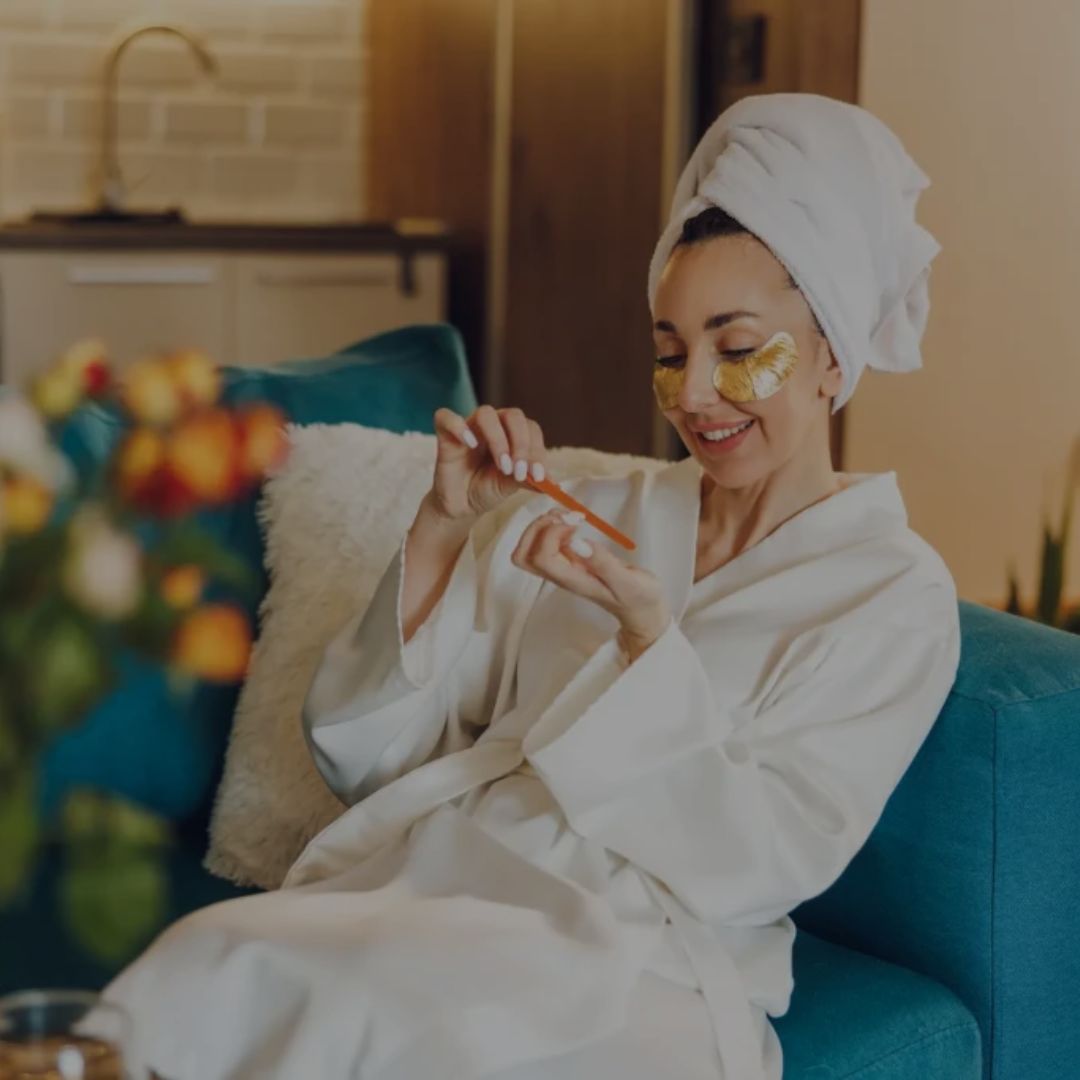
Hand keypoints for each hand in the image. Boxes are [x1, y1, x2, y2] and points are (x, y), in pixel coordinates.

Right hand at [428, 405, 549, 521]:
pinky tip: (470, 444)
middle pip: (513, 415)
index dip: (537, 450)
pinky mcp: (446, 434)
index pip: (531, 429)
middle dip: (522, 444)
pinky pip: (446, 417)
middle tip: (520, 472)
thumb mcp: (511, 486)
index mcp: (513, 433)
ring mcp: (469, 426)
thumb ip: (528, 479)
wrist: (462, 505)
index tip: (539, 476)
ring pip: (486, 413)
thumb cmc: (487, 489)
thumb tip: (552, 483)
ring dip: (498, 439)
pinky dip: (459, 427)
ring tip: (503, 466)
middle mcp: (494, 425)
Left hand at [511, 508, 671, 656]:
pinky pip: (544, 543)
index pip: (541, 558)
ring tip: (569, 515)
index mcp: (573, 581)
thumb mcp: (629, 581)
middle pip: (524, 555)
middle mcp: (561, 576)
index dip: (551, 534)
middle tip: (565, 516)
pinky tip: (573, 521)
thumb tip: (578, 544)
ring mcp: (562, 568)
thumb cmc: (638, 597)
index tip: (577, 523)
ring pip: (529, 548)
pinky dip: (552, 526)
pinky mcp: (568, 561)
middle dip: (538, 528)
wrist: (641, 610)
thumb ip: (604, 564)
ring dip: (542, 525)